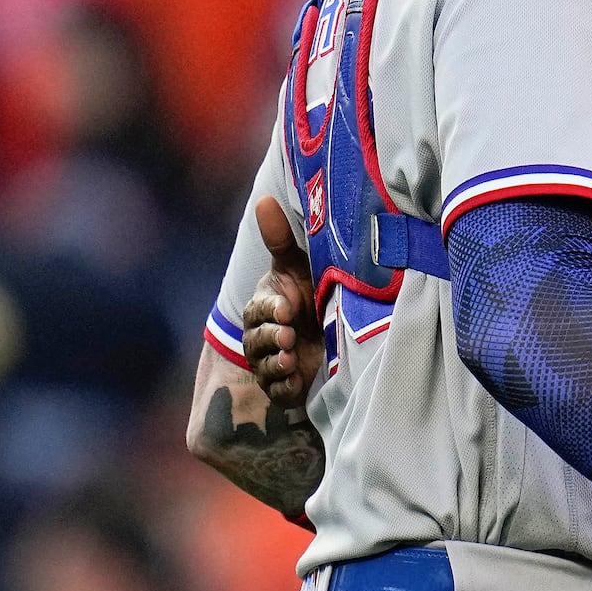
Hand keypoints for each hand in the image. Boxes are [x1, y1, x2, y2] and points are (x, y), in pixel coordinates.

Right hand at [243, 197, 323, 406]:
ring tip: (290, 357)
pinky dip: (284, 385)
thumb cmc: (312, 292)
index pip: (259, 309)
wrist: (335, 331)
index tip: (286, 309)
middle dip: (269, 337)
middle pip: (255, 339)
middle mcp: (264, 335)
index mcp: (264, 307)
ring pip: (264, 365)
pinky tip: (296, 378)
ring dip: (275, 362)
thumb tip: (263, 200)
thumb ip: (279, 239)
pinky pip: (278, 390)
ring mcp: (274, 362)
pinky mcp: (287, 386)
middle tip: (287, 335)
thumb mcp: (299, 266)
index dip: (270, 310)